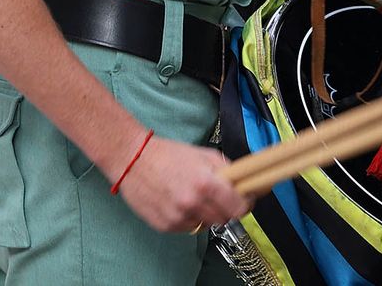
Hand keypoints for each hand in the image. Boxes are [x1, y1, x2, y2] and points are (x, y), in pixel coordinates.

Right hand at [114, 136, 251, 233]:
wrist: (134, 160)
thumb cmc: (170, 155)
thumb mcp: (206, 155)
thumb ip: (229, 170)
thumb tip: (247, 182)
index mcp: (205, 183)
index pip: (238, 208)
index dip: (245, 204)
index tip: (246, 200)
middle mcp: (192, 203)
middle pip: (224, 219)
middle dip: (227, 209)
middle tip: (221, 197)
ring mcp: (177, 217)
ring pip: (206, 225)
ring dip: (207, 214)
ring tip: (196, 197)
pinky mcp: (164, 226)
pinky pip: (188, 228)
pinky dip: (190, 218)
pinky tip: (180, 202)